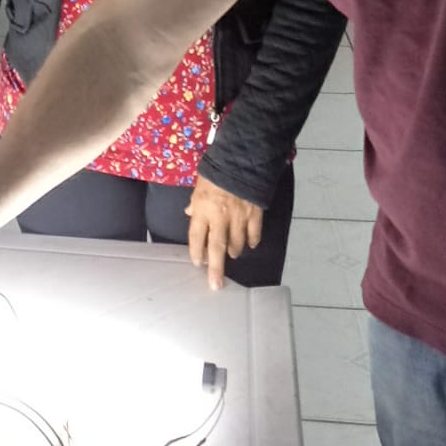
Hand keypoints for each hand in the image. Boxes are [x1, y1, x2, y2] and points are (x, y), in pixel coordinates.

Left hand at [185, 173, 262, 290]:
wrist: (241, 160)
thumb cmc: (216, 171)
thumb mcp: (199, 185)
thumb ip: (195, 203)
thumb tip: (190, 214)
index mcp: (203, 209)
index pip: (196, 236)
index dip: (196, 252)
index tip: (197, 263)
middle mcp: (220, 217)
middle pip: (216, 247)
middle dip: (215, 268)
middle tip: (215, 285)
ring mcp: (239, 217)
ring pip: (236, 243)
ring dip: (233, 251)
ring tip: (231, 254)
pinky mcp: (255, 214)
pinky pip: (254, 234)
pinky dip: (251, 241)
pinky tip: (249, 244)